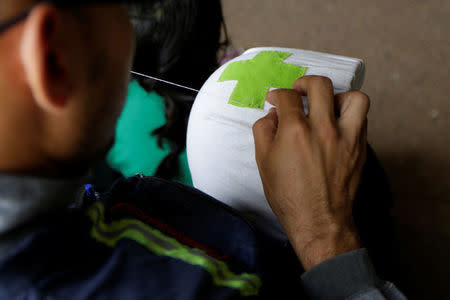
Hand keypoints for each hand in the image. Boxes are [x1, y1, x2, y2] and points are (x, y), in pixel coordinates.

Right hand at [253, 76, 368, 270]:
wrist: (318, 220)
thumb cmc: (288, 194)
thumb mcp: (263, 162)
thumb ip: (263, 131)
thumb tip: (272, 114)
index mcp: (295, 131)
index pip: (287, 96)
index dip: (277, 94)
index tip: (275, 99)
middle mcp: (323, 129)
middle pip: (320, 86)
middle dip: (305, 83)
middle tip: (299, 91)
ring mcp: (347, 138)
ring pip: (354, 98)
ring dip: (338, 96)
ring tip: (327, 105)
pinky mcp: (360, 148)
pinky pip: (363, 118)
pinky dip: (350, 115)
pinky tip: (337, 124)